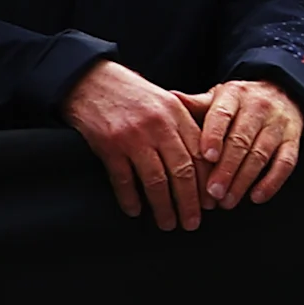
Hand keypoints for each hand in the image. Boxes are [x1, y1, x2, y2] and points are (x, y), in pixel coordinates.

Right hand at [63, 60, 206, 229]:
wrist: (92, 80)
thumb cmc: (134, 95)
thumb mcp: (166, 102)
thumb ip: (186, 127)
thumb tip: (207, 163)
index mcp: (177, 115)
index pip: (200, 155)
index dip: (207, 183)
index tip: (211, 204)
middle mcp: (159, 126)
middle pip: (182, 172)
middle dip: (189, 202)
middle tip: (192, 224)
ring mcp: (133, 137)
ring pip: (155, 181)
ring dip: (163, 207)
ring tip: (168, 224)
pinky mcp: (109, 146)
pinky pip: (123, 180)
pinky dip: (130, 199)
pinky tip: (135, 211)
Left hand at [185, 79, 303, 209]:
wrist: (282, 91)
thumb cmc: (240, 102)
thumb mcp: (218, 97)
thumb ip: (196, 104)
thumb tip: (170, 98)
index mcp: (235, 94)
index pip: (222, 115)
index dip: (214, 136)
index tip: (206, 157)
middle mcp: (258, 107)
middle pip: (241, 140)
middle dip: (226, 169)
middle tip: (212, 193)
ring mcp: (278, 123)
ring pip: (261, 154)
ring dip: (243, 180)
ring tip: (227, 201)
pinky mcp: (294, 139)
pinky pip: (286, 163)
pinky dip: (272, 182)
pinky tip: (256, 197)